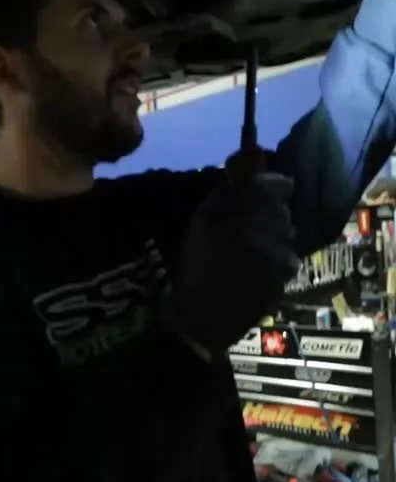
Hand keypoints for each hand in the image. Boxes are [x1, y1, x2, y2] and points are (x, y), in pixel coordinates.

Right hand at [174, 171, 299, 357]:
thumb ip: (228, 190)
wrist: (203, 323)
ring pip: (283, 235)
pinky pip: (282, 259)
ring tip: (241, 251)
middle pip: (282, 210)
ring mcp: (285, 259)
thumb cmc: (196, 268)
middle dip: (265, 213)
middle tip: (238, 225)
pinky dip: (270, 260)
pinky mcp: (285, 281)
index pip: (280, 184)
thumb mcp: (202, 221)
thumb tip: (248, 159)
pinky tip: (248, 270)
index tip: (251, 192)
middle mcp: (279, 232)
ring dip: (268, 237)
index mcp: (257, 213)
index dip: (268, 185)